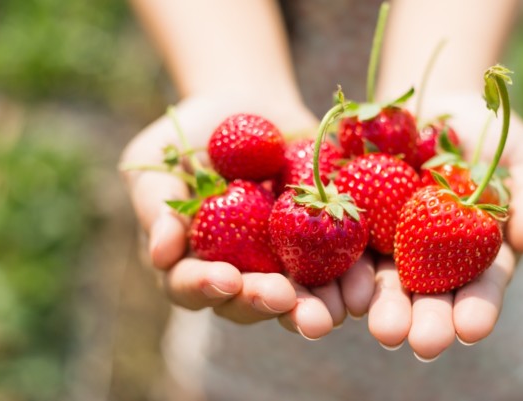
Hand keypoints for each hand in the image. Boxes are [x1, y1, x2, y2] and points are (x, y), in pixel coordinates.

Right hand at [120, 95, 374, 337]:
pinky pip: (343, 266)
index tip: (226, 277)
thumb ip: (158, 207)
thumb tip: (161, 255)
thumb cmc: (190, 136)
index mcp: (195, 262)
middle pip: (250, 301)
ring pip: (300, 298)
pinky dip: (353, 278)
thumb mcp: (159, 161)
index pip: (193, 286)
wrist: (249, 106)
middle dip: (267, 303)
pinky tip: (364, 285)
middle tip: (283, 300)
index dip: (206, 286)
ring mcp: (285, 263)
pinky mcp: (326, 244)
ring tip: (329, 312)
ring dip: (314, 308)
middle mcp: (242, 273)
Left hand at [366, 93, 522, 359]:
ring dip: (383, 309)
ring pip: (383, 283)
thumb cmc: (492, 138)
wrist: (435, 105)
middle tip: (424, 343)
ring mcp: (390, 244)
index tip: (471, 328)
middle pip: (428, 297)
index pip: (479, 289)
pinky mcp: (355, 222)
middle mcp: (430, 261)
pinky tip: (344, 290)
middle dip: (426, 322)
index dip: (477, 310)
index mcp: (475, 257)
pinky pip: (345, 248)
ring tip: (383, 330)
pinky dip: (344, 271)